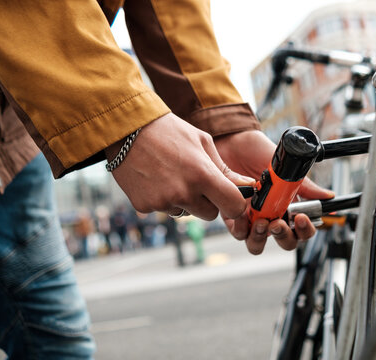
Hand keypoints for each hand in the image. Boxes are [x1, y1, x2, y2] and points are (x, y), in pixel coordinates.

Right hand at [107, 113, 254, 219]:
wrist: (127, 128)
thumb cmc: (170, 131)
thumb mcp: (203, 142)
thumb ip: (225, 169)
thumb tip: (248, 186)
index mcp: (203, 175)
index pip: (233, 206)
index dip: (234, 203)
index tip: (230, 197)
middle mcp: (184, 193)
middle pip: (210, 214)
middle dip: (208, 201)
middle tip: (195, 180)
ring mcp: (163, 202)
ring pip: (186, 212)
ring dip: (185, 200)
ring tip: (172, 174)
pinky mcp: (145, 206)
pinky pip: (165, 210)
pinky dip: (164, 199)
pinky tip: (156, 179)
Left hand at [215, 130, 333, 253]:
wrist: (234, 141)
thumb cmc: (259, 153)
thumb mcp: (286, 169)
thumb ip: (306, 186)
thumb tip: (328, 196)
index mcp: (288, 207)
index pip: (302, 230)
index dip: (305, 230)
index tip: (301, 218)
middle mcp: (271, 216)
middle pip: (283, 241)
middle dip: (283, 236)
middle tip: (278, 223)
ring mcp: (252, 218)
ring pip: (257, 245)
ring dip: (261, 238)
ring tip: (261, 222)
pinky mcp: (232, 216)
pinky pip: (238, 233)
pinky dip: (241, 227)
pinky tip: (244, 213)